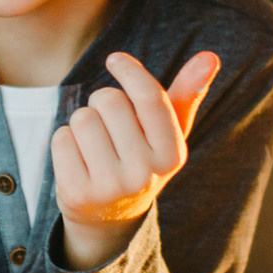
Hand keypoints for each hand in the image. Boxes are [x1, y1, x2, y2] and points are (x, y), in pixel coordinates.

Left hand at [52, 51, 218, 269]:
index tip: (115, 58)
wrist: (110, 216)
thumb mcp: (168, 131)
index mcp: (172, 154)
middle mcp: (144, 173)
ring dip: (84, 122)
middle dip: (103, 101)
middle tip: (110, 124)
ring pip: (82, 118)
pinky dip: (66, 141)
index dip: (129, 71)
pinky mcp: (77, 193)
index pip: (149, 97)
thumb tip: (210, 56)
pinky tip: (80, 160)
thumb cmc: (142, 157)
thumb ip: (187, 93)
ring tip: (96, 144)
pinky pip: (62, 138)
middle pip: (108, 100)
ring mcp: (110, 186)